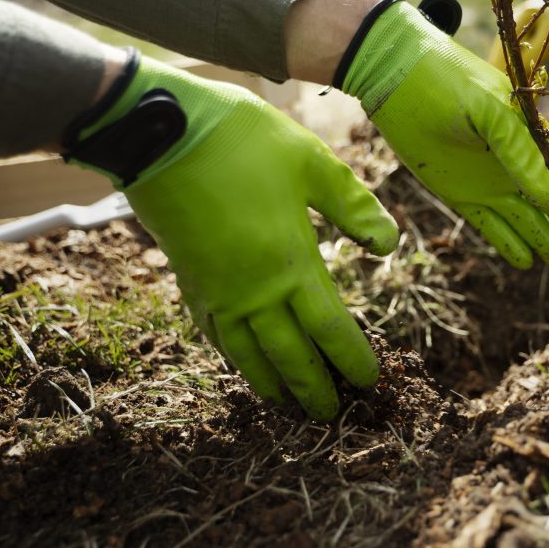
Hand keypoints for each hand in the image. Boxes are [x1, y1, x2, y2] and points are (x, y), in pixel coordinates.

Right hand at [65, 53, 397, 419]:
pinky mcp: (189, 281)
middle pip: (290, 357)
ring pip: (247, 355)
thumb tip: (389, 247)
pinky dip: (232, 357)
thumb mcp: (313, 165)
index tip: (369, 381)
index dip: (352, 359)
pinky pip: (214, 335)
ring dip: (271, 383)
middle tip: (332, 414)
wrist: (160, 133)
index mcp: (291, 265)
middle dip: (313, 388)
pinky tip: (240, 363)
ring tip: (288, 404)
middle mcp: (253, 291)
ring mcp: (216, 291)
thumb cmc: (245, 143)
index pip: (331, 329)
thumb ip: (355, 208)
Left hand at [338, 0, 548, 277]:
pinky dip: (508, 244)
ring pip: (529, 222)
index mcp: (532, 137)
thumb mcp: (488, 110)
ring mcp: (490, 182)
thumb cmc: (448, 82)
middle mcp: (517, 164)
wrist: (396, 76)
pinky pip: (490, 226)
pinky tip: (525, 262)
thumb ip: (519, 152)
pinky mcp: (461, 195)